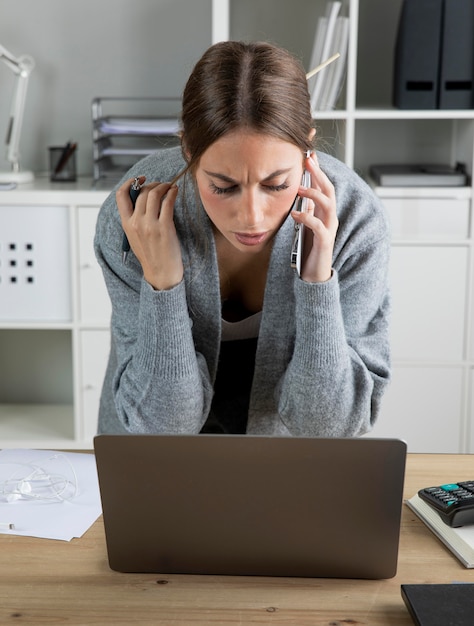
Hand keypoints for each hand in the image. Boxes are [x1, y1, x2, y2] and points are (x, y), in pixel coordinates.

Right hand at [116, 176, 182, 289]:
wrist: (161, 272)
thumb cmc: (151, 255)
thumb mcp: (135, 237)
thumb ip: (135, 219)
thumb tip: (143, 199)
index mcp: (126, 224)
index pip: (121, 196)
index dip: (130, 183)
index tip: (140, 179)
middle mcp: (136, 222)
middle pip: (142, 192)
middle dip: (153, 184)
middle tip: (162, 185)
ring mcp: (150, 225)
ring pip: (154, 194)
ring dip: (164, 186)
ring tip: (170, 187)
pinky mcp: (165, 227)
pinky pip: (168, 202)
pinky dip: (172, 193)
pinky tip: (175, 192)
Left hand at [291, 153, 337, 282]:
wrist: (314, 275)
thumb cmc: (309, 249)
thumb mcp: (305, 224)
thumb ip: (305, 208)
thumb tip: (299, 190)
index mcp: (324, 212)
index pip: (323, 185)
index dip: (318, 169)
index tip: (309, 153)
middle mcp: (330, 217)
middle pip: (329, 189)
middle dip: (319, 173)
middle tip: (308, 159)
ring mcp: (329, 229)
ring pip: (328, 204)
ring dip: (314, 193)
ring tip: (299, 188)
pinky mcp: (324, 242)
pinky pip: (318, 226)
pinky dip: (307, 218)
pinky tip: (295, 214)